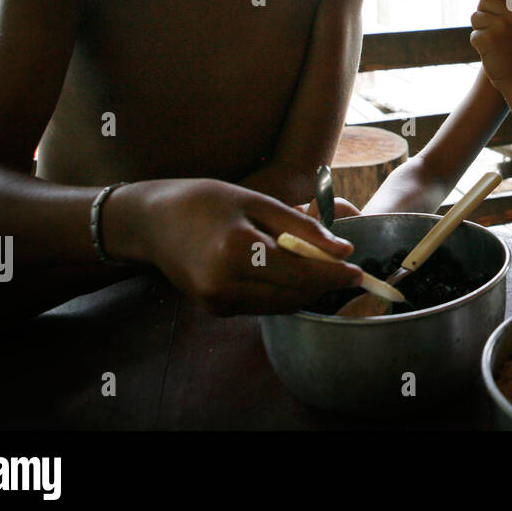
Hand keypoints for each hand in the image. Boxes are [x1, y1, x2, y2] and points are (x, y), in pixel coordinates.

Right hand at [125, 179, 363, 315]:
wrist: (153, 221)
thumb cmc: (206, 202)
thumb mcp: (258, 201)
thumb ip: (301, 226)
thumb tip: (342, 250)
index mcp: (236, 251)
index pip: (299, 272)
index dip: (333, 273)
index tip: (357, 270)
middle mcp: (225, 283)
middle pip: (293, 294)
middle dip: (323, 284)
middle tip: (345, 269)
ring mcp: (217, 301)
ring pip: (280, 305)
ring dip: (305, 290)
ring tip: (319, 267)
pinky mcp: (215, 309)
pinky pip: (262, 305)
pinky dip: (282, 292)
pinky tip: (287, 272)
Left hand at [470, 0, 511, 93]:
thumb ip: (511, 4)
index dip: (495, 8)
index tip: (505, 24)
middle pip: (483, 1)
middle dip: (485, 17)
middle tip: (497, 34)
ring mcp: (501, 26)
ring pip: (475, 18)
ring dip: (481, 31)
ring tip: (496, 44)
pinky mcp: (488, 39)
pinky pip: (473, 36)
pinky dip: (479, 46)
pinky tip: (493, 53)